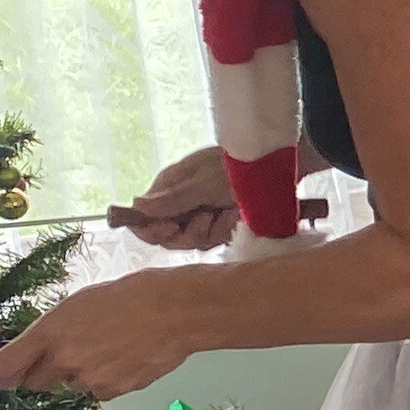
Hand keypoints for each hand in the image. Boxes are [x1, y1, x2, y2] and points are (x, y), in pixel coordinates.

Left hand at [0, 270, 201, 400]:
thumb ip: (48, 333)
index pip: (5, 367)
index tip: (5, 374)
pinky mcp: (114, 391)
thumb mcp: (78, 304)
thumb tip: (28, 356)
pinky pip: (98, 390)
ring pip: (71, 385)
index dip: (2, 373)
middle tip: (69, 351)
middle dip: (45, 371)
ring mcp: (89, 379)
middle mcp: (64, 360)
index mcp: (50, 332)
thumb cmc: (128, 296)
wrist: (177, 311)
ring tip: (109, 347)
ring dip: (81, 373)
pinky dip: (106, 378)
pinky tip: (125, 357)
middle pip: (35, 383)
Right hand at [107, 147, 270, 252]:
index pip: (142, 219)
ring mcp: (199, 218)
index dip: (148, 230)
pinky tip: (237, 216)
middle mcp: (179, 206)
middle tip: (207, 217)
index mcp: (167, 190)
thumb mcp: (204, 181)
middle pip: (167, 238)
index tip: (169, 228)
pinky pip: (214, 241)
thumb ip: (173, 198)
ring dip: (212, 230)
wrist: (273, 166)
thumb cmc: (234, 166)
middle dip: (189, 233)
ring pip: (192, 243)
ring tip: (228, 211)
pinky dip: (227, 230)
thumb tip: (136, 206)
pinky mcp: (219, 227)